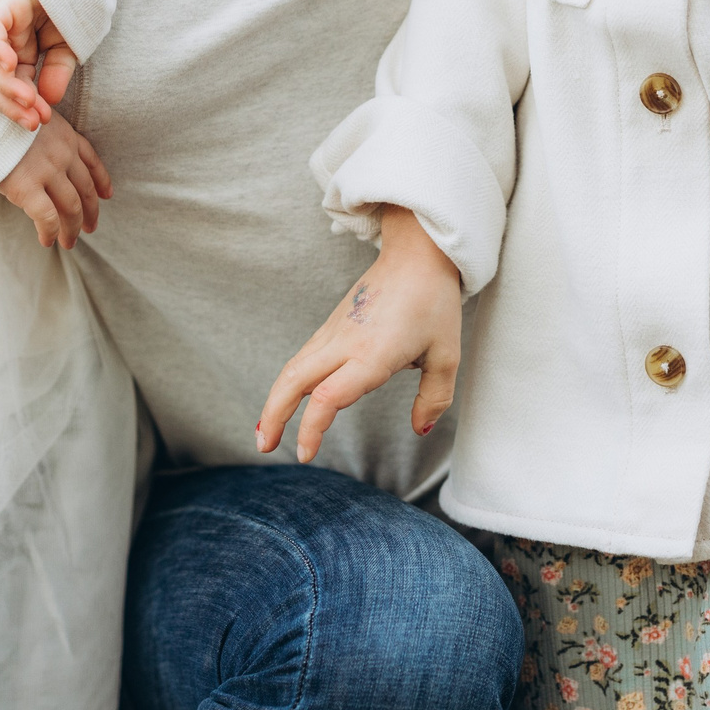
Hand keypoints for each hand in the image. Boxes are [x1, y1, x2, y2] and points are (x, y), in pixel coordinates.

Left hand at [0, 0, 79, 129]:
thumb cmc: (69, 9)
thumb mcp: (68, 48)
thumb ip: (56, 73)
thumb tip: (48, 101)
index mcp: (18, 55)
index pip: (13, 87)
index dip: (23, 107)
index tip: (39, 122)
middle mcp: (4, 43)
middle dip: (11, 103)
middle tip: (31, 120)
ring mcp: (1, 25)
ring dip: (6, 84)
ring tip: (27, 99)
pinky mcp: (3, 6)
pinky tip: (9, 65)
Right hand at [0, 108, 112, 249]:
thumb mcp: (32, 120)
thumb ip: (44, 141)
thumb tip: (43, 164)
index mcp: (65, 134)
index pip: (91, 160)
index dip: (101, 180)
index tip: (106, 195)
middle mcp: (63, 153)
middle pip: (85, 188)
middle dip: (90, 211)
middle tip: (90, 227)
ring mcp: (48, 171)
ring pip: (71, 207)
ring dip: (72, 228)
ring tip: (69, 242)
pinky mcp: (27, 187)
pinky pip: (47, 217)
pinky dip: (50, 232)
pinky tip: (47, 241)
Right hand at [257, 207, 463, 463]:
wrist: (417, 254)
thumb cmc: (433, 302)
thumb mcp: (446, 355)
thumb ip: (434, 398)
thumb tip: (420, 429)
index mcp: (372, 353)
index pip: (328, 396)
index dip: (311, 428)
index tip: (307, 454)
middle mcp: (345, 342)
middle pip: (293, 380)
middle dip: (272, 416)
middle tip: (263, 448)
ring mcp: (334, 331)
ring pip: (293, 368)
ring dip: (274, 400)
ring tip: (266, 433)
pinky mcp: (332, 325)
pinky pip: (303, 358)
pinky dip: (289, 383)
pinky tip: (289, 400)